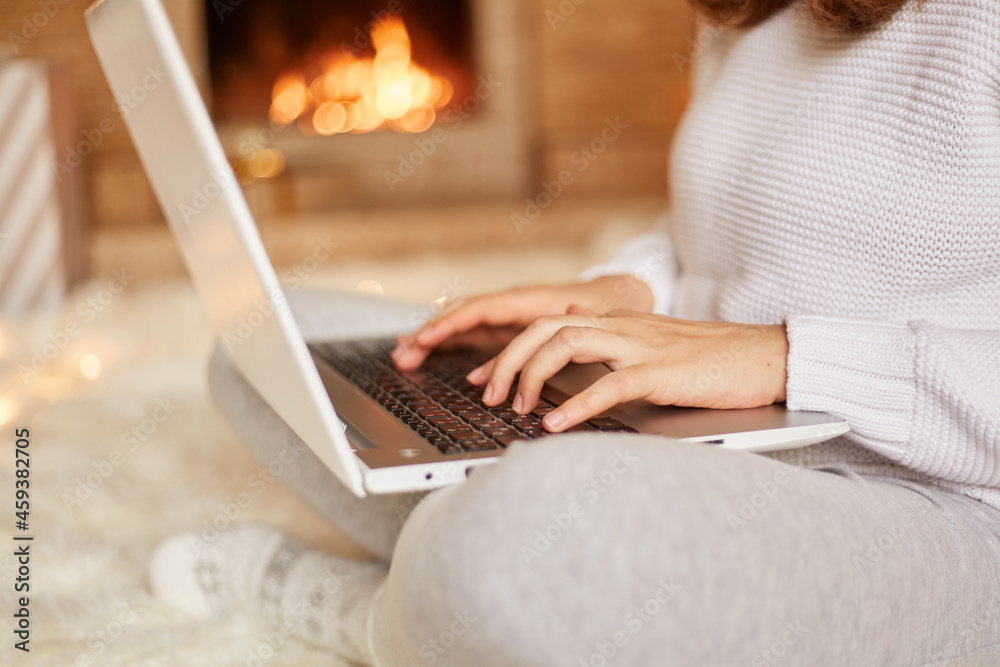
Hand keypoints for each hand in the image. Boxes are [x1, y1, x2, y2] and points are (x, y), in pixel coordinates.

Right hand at [391, 275, 653, 369]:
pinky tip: (426, 352)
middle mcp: (509, 305)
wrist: (615, 295)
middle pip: (459, 315)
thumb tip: (556, 327)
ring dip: (432, 338)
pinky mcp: (506, 327)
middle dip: (429, 333)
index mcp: (525, 300)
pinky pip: (470, 332)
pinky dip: (447, 342)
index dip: (450, 323)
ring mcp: (505, 316)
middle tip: (402, 353)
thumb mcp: (587, 317)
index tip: (426, 337)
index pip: (478, 310)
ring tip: (403, 355)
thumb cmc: (602, 305)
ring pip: (460, 323)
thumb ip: (565, 326)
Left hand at [465, 308, 788, 431]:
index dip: (510, 349)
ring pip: (567, 344)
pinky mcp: (662, 372)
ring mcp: (641, 346)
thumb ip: (613, 340)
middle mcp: (621, 327)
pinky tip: (556, 424)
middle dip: (508, 359)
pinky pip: (610, 384)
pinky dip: (578, 404)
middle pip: (546, 328)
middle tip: (489, 394)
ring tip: (516, 407)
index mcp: (617, 323)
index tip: (484, 377)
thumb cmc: (713, 359)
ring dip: (532, 375)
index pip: (548, 325)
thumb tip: (576, 335)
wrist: (767, 356)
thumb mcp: (653, 344)